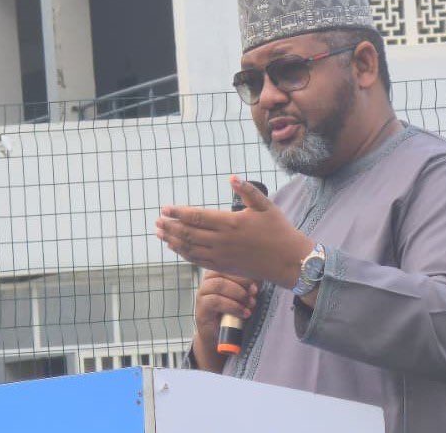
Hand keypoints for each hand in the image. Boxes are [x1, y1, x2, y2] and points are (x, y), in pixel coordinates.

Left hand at [155, 176, 313, 287]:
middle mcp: (222, 241)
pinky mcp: (223, 267)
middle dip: (170, 226)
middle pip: (188, 233)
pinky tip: (175, 247)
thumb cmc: (279, 231)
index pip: (197, 216)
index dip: (178, 213)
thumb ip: (247, 191)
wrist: (288, 262)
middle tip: (156, 220)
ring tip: (159, 233)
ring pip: (190, 248)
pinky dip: (183, 253)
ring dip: (172, 240)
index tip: (165, 208)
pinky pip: (197, 261)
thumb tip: (232, 177)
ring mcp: (221, 256)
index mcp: (231, 223)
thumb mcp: (266, 206)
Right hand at [192, 270, 257, 371]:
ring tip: (250, 304)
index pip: (229, 264)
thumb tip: (259, 279)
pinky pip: (215, 301)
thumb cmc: (233, 313)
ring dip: (238, 294)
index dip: (244, 272)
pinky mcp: (201, 309)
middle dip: (242, 282)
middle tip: (254, 293)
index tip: (257, 283)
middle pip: (223, 271)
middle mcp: (207, 281)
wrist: (219, 336)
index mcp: (217, 274)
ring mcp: (202, 294)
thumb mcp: (242, 297)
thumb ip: (248, 287)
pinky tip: (243, 313)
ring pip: (219, 285)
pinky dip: (233, 306)